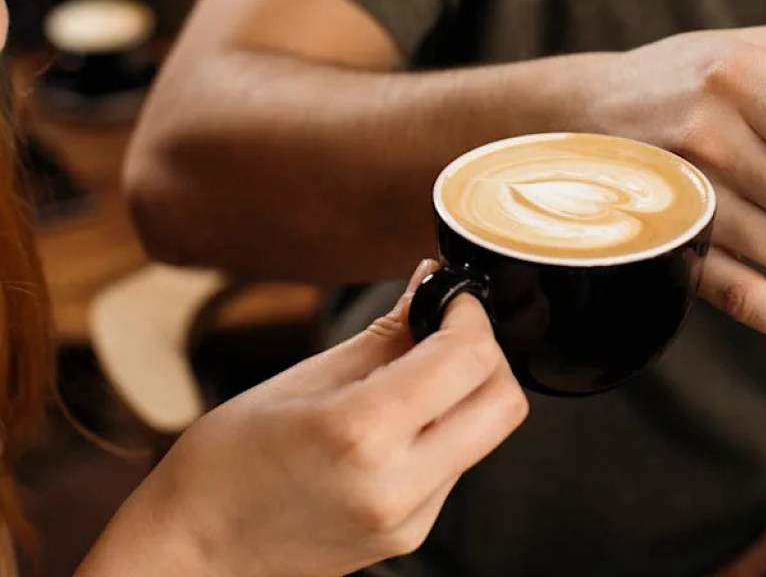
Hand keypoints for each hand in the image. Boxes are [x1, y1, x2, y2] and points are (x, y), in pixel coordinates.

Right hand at [120, 262, 527, 576]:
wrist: (192, 555)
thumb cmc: (227, 461)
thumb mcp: (305, 378)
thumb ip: (386, 332)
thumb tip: (431, 284)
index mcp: (363, 434)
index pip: (467, 361)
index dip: (471, 315)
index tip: (453, 295)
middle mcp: (397, 485)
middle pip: (504, 403)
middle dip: (486, 352)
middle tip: (446, 326)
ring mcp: (408, 520)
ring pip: (486, 433)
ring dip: (467, 390)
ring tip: (413, 370)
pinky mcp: (410, 536)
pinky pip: (457, 465)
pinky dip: (446, 426)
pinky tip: (402, 415)